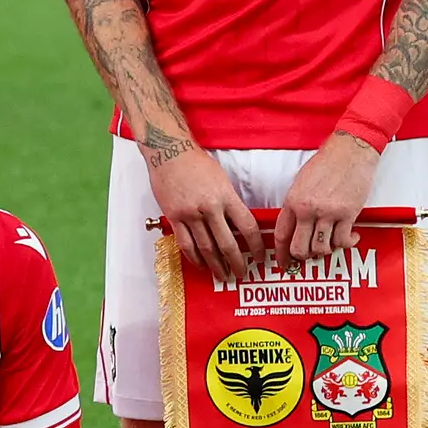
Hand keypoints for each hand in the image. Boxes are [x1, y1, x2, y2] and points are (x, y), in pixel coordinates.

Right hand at [141, 137, 262, 284]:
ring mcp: (190, 214)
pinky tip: (201, 264)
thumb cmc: (196, 163)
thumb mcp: (222, 179)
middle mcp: (209, 207)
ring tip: (222, 275)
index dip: (255, 245)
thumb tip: (237, 223)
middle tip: (242, 273)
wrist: (169, 152)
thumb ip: (230, 201)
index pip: (247, 227)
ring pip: (206, 248)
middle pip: (227, 243)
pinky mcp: (174, 217)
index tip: (258, 256)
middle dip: (236, 262)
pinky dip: (194, 257)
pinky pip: (186, 243)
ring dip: (216, 265)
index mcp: (226, 196)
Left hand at [271, 131, 380, 267]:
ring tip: (331, 243)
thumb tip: (295, 225)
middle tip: (310, 256)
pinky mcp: (348, 214)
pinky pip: (342, 241)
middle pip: (300, 248)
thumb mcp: (301, 183)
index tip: (283, 263)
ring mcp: (328, 213)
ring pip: (321, 248)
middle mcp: (308, 210)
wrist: (350, 150)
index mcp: (293, 201)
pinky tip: (350, 238)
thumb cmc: (326, 163)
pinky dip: (346, 244)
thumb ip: (296, 205)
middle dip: (304, 257)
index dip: (281, 254)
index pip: (281, 235)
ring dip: (326, 251)